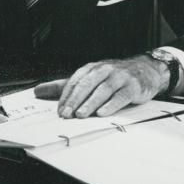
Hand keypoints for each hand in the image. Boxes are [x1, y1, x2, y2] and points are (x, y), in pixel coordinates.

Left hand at [33, 55, 168, 118]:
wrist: (146, 70)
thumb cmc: (113, 77)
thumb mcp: (89, 79)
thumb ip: (64, 86)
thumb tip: (37, 92)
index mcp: (90, 68)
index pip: (74, 82)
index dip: (65, 96)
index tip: (58, 111)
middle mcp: (104, 70)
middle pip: (86, 85)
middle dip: (74, 100)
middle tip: (66, 114)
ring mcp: (119, 78)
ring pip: (102, 90)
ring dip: (90, 103)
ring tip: (80, 115)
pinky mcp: (132, 87)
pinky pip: (120, 96)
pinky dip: (111, 105)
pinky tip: (102, 113)